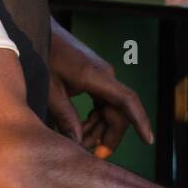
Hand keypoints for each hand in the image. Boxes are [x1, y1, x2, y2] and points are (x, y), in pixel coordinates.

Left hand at [48, 21, 151, 154]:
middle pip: (119, 113)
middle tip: (92, 155)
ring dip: (98, 130)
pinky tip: (79, 130)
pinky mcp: (95, 80)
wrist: (39, 31)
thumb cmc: (43, 56)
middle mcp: (105, 77)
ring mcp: (101, 78)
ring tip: (78, 143)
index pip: (127, 101)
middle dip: (108, 136)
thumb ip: (65, 117)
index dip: (140, 121)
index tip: (148, 140)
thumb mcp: (50, 90)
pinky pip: (102, 105)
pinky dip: (93, 120)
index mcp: (97, 76)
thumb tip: (77, 142)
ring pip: (110, 112)